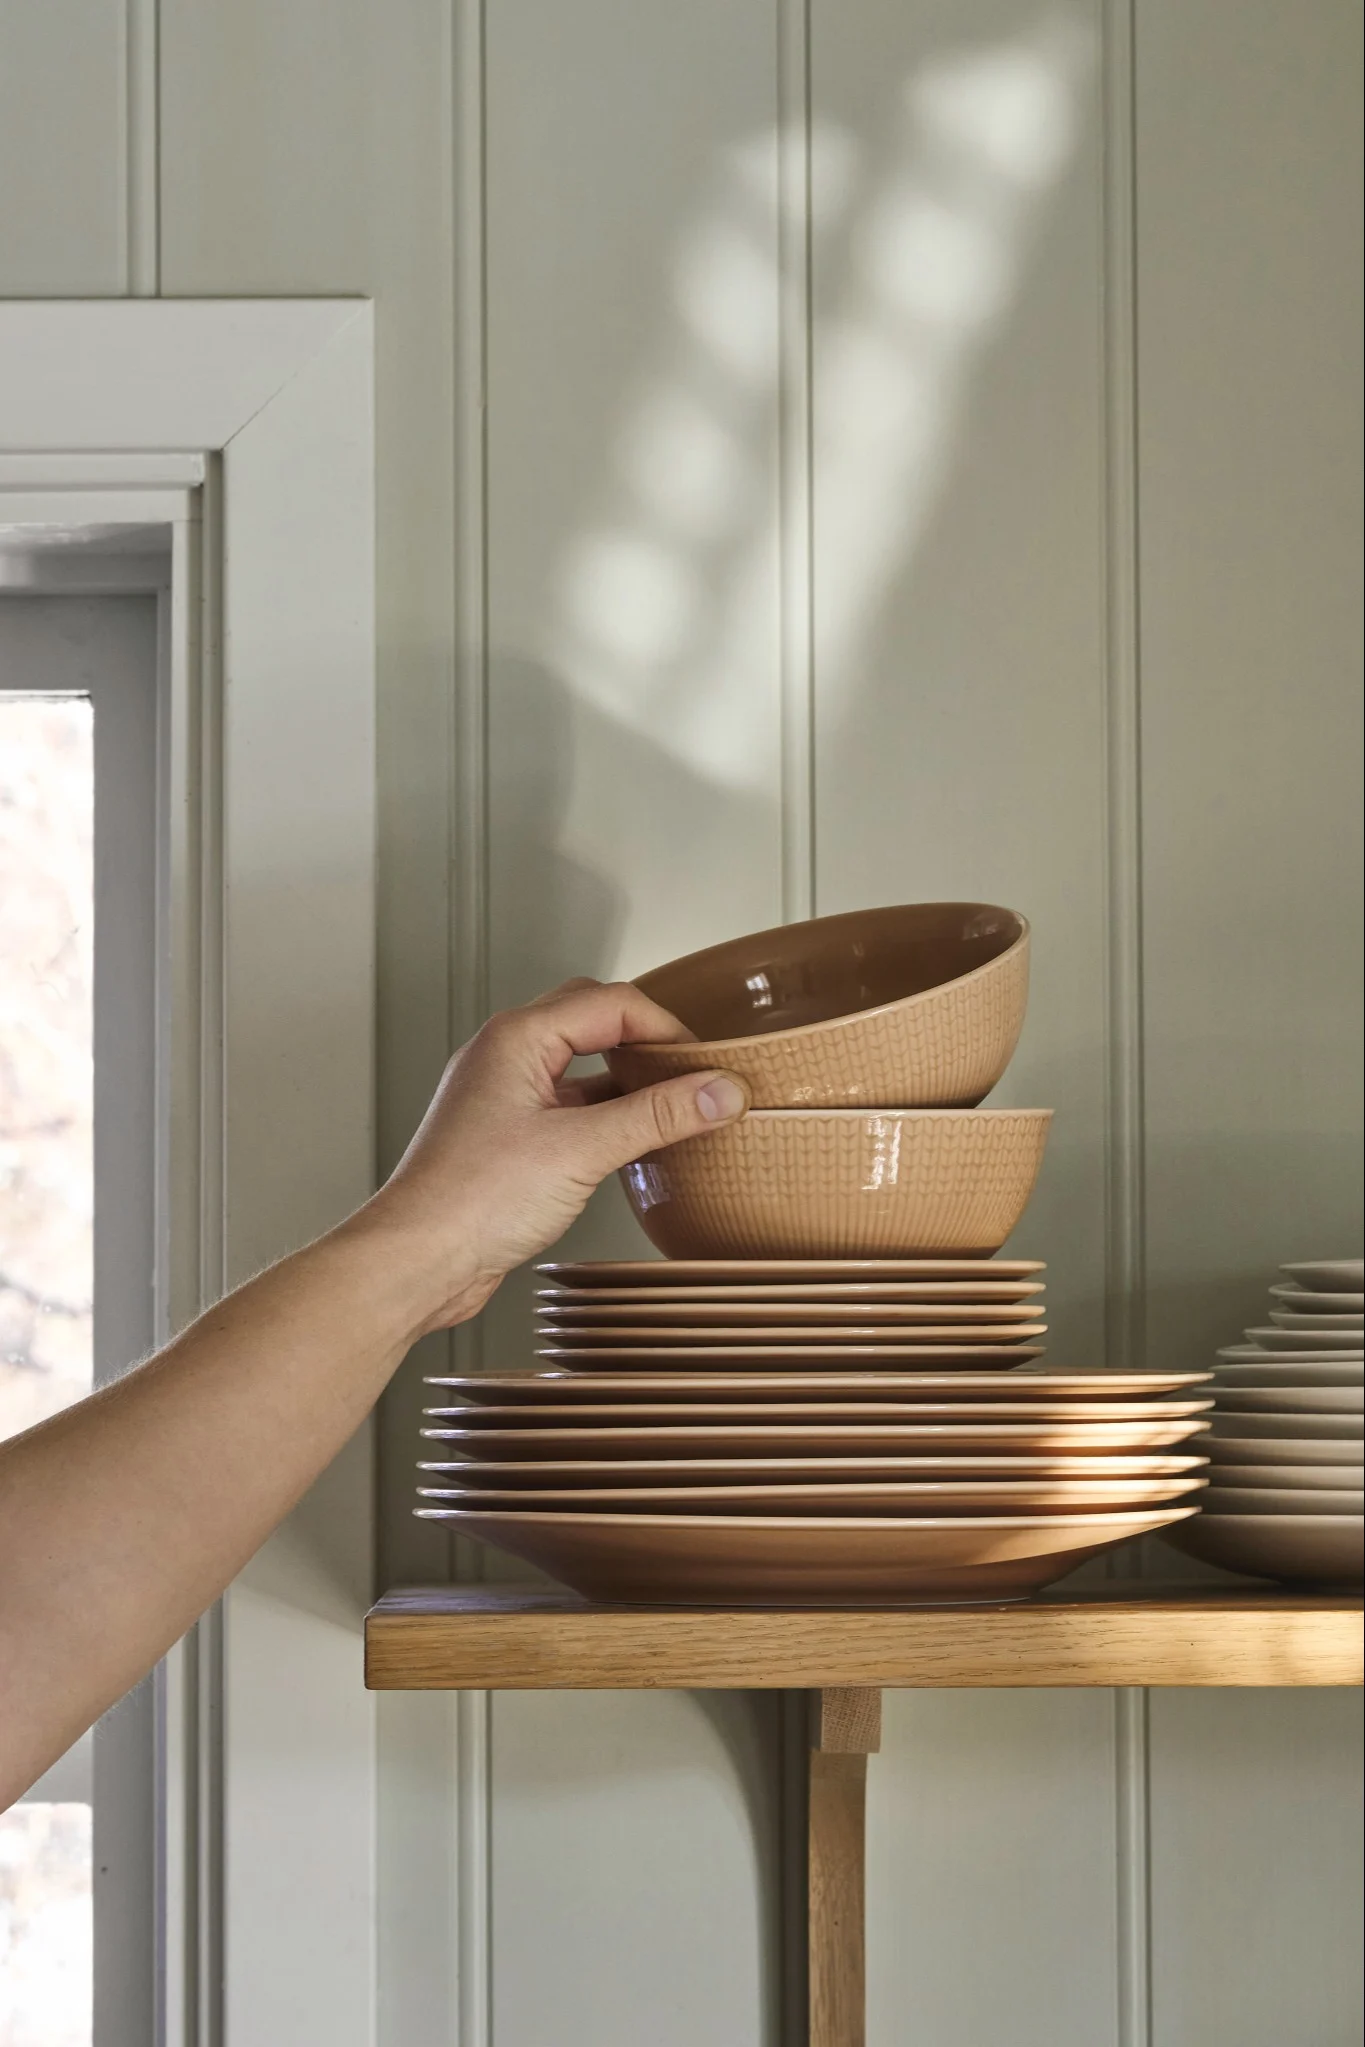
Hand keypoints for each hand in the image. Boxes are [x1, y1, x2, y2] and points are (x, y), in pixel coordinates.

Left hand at [360, 978, 747, 1332]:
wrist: (417, 1259)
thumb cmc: (471, 1200)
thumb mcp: (582, 1150)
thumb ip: (657, 1117)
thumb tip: (718, 1091)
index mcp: (517, 1038)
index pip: (612, 1002)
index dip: (666, 1028)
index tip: (705, 1062)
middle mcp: (506, 1055)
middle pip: (594, 1019)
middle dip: (645, 1039)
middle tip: (690, 1069)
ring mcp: (504, 1095)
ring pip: (581, 1064)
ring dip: (627, 1078)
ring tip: (672, 1105)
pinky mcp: (507, 1136)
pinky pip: (568, 1105)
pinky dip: (606, 1113)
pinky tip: (634, 1141)